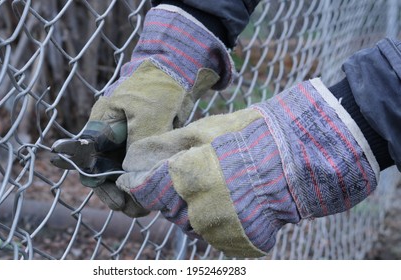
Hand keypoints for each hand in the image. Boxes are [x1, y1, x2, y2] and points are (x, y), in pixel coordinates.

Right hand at [81, 4, 233, 216]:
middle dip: (117, 192)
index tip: (117, 200)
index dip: (99, 185)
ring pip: (122, 171)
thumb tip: (130, 174)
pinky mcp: (144, 139)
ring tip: (147, 204)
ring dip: (132, 187)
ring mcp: (127, 137)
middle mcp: (110, 134)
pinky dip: (144, 176)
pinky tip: (154, 188)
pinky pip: (139, 163)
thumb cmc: (159, 85)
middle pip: (104, 172)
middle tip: (134, 208)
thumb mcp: (147, 115)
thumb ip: (137, 145)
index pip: (88, 162)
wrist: (179, 67)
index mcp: (101, 124)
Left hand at [115, 78, 378, 256]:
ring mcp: (217, 232)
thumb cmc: (251, 137)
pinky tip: (230, 200)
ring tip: (216, 183)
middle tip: (190, 172)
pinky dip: (214, 218)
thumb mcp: (205, 130)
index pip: (144, 188)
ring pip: (188, 222)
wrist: (297, 160)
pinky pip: (212, 233)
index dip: (136, 181)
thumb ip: (164, 146)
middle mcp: (196, 212)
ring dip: (192, 206)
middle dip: (169, 191)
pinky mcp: (235, 244)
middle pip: (166, 206)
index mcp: (185, 180)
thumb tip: (134, 157)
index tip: (131, 177)